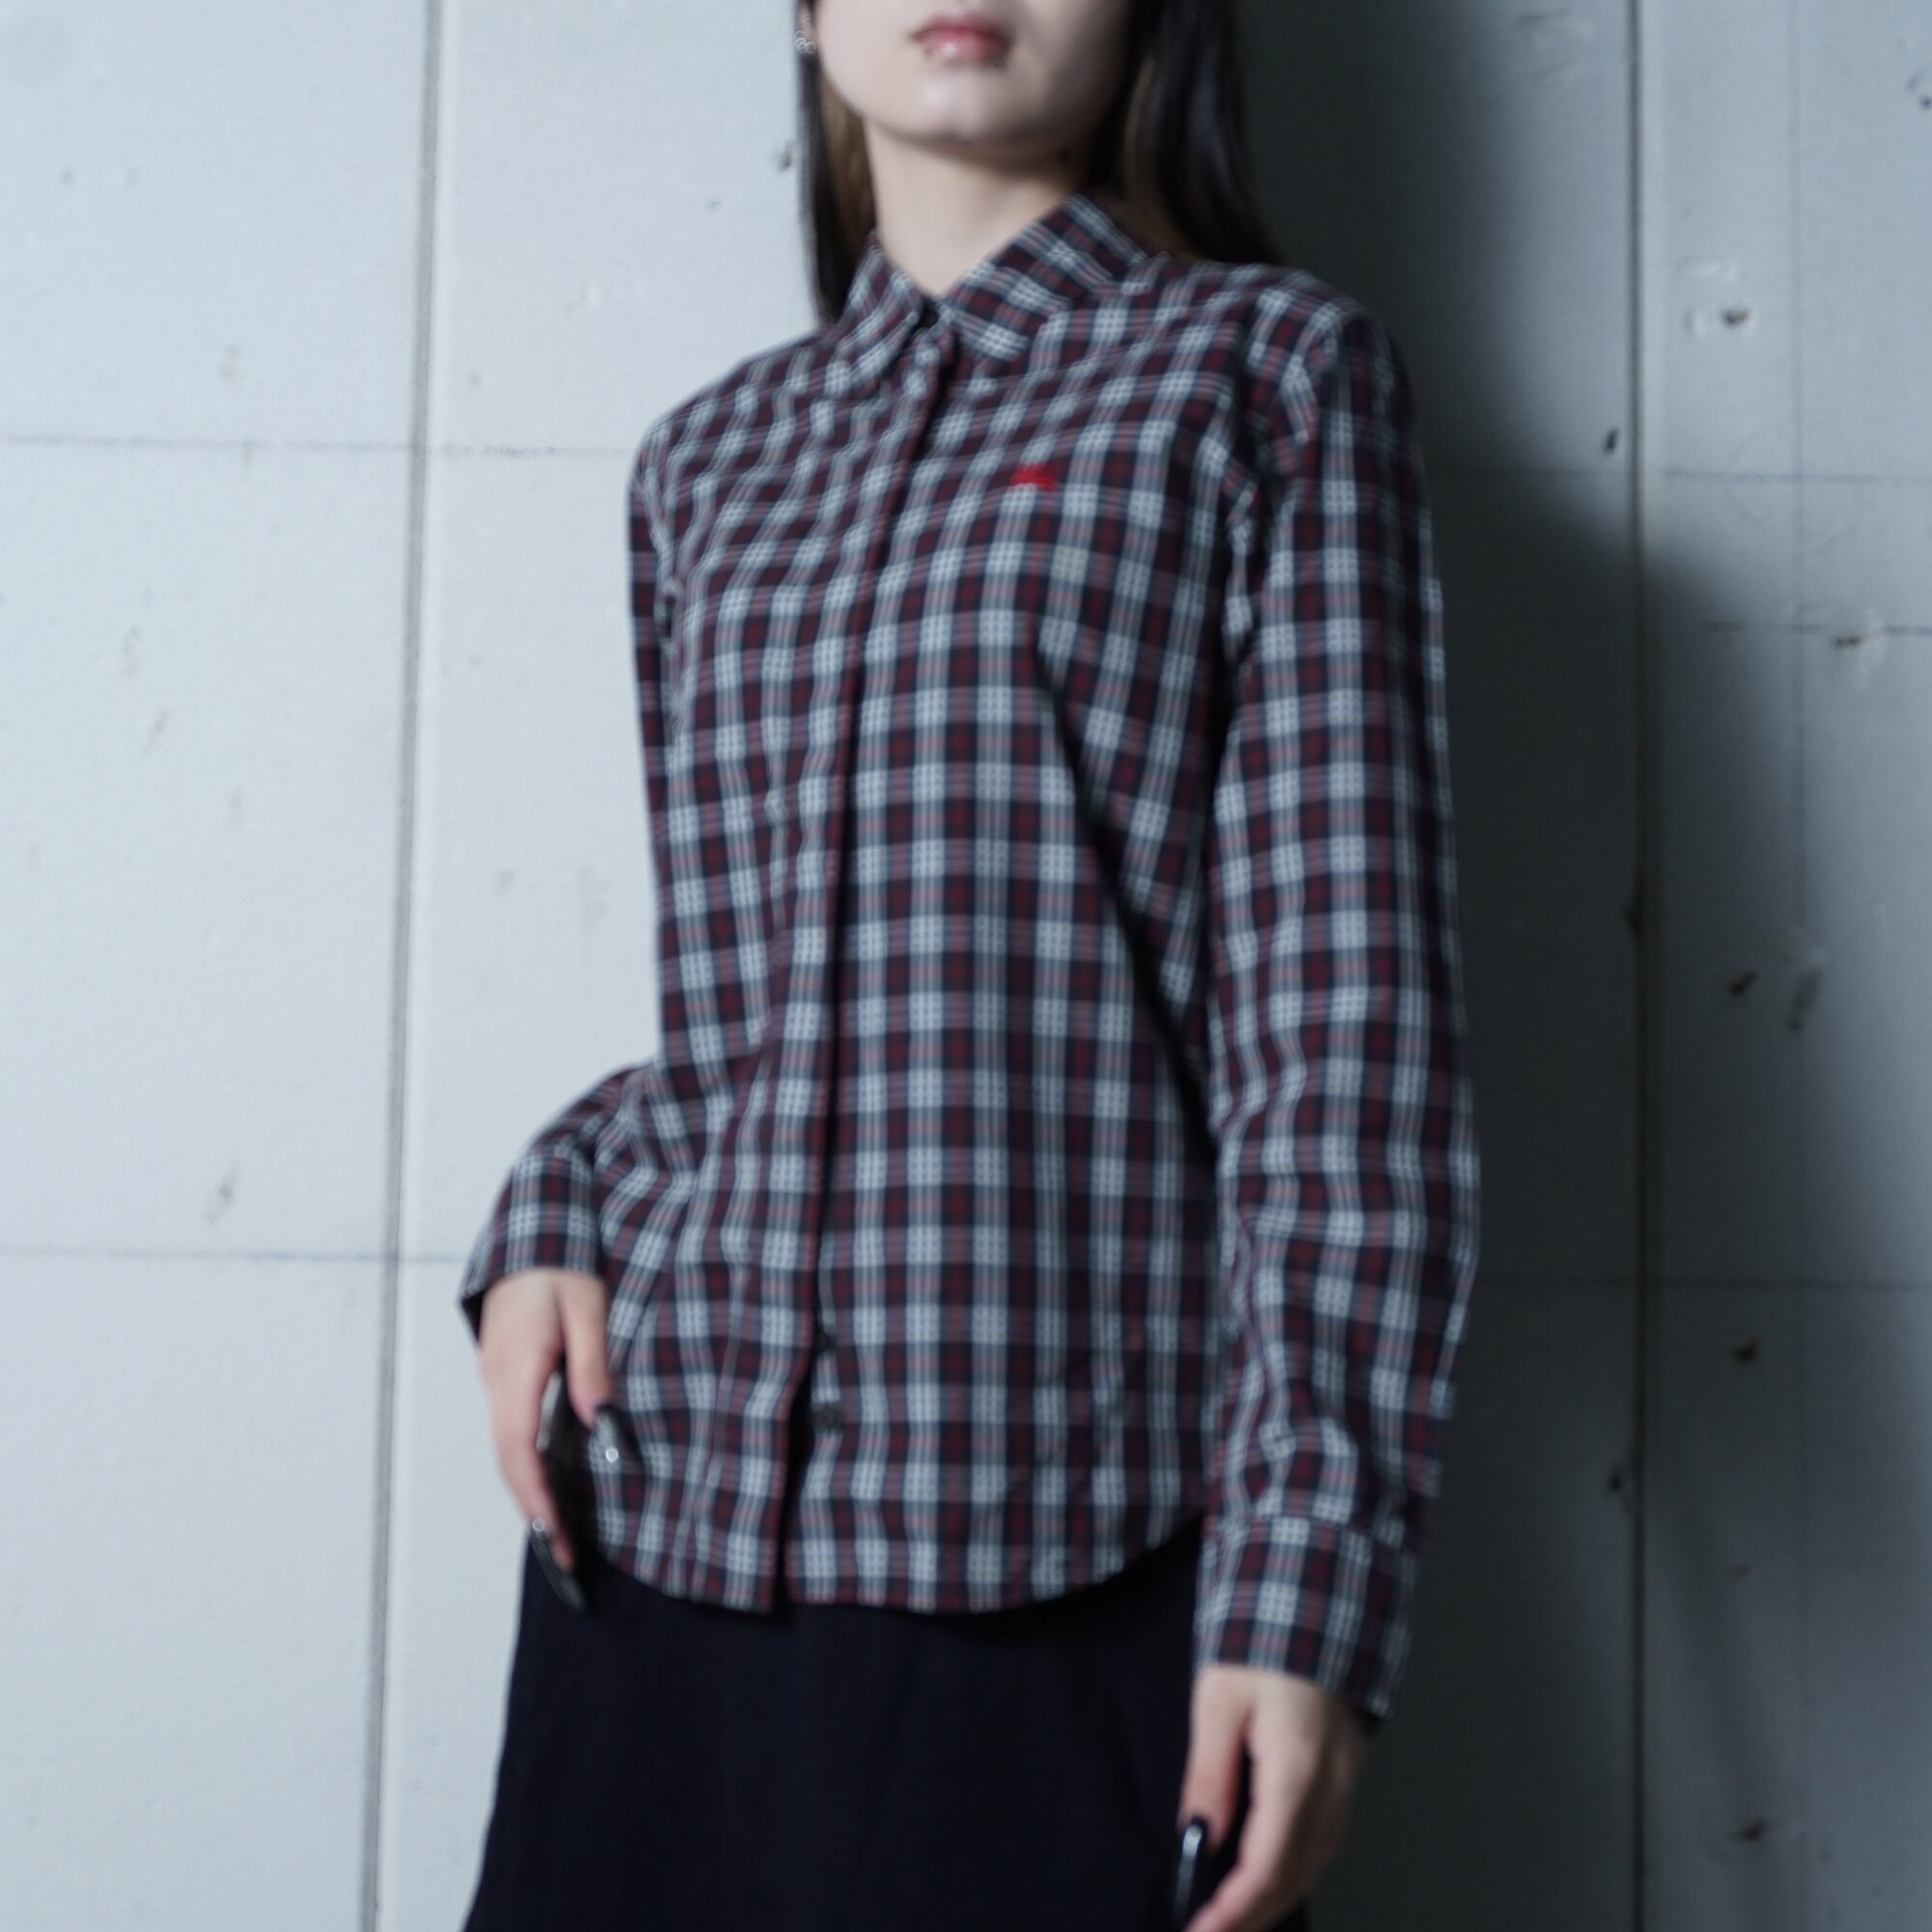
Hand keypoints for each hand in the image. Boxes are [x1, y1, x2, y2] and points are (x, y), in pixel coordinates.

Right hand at [474, 1267, 614, 1573]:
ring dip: (528, 1491)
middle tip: (561, 1555)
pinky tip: (549, 1483)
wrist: (529, 1231)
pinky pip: (510, 1430)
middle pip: (508, 1459)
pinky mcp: (503, 1375)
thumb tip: (599, 1420)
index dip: (533, 1495)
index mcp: (518, 1366)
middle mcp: (498, 1380)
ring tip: (557, 1533)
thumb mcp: (587, 1307)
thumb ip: (592, 1364)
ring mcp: (495, 1378)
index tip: (550, 1532)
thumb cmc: (562, 1263)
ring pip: (506, 1449)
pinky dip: (526, 1465)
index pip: (518, 1446)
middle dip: (533, 1510)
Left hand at [1173, 1663, 1368, 1930]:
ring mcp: (1346, 1783)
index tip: (1199, 1930)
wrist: (1318, 1600)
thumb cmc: (1264, 1639)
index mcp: (1298, 1770)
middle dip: (1250, 1916)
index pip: (1267, 1866)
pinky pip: (1324, 1842)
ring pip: (1313, 1865)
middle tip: (1206, 1931)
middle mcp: (1331, 1787)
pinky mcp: (1346, 1774)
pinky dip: (1292, 1870)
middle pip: (1294, 1878)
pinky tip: (1264, 1873)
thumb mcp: (1219, 1698)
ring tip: (1227, 1915)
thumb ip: (1210, 1773)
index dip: (1233, 1910)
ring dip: (1271, 1898)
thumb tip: (1199, 1836)